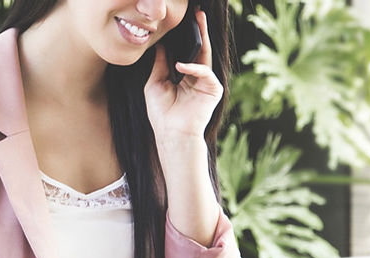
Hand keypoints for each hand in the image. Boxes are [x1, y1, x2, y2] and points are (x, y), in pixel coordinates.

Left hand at [144, 9, 222, 140]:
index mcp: (185, 76)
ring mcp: (207, 83)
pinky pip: (205, 72)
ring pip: (206, 56)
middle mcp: (198, 78)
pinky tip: (181, 66)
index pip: (188, 52)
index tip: (183, 21)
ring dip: (202, 38)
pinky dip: (194, 68)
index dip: (186, 37)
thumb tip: (161, 45)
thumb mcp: (156, 83)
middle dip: (200, 30)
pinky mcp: (213, 90)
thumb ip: (160, 64)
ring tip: (198, 21)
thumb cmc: (162, 113)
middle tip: (199, 12)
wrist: (171, 133)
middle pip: (200, 49)